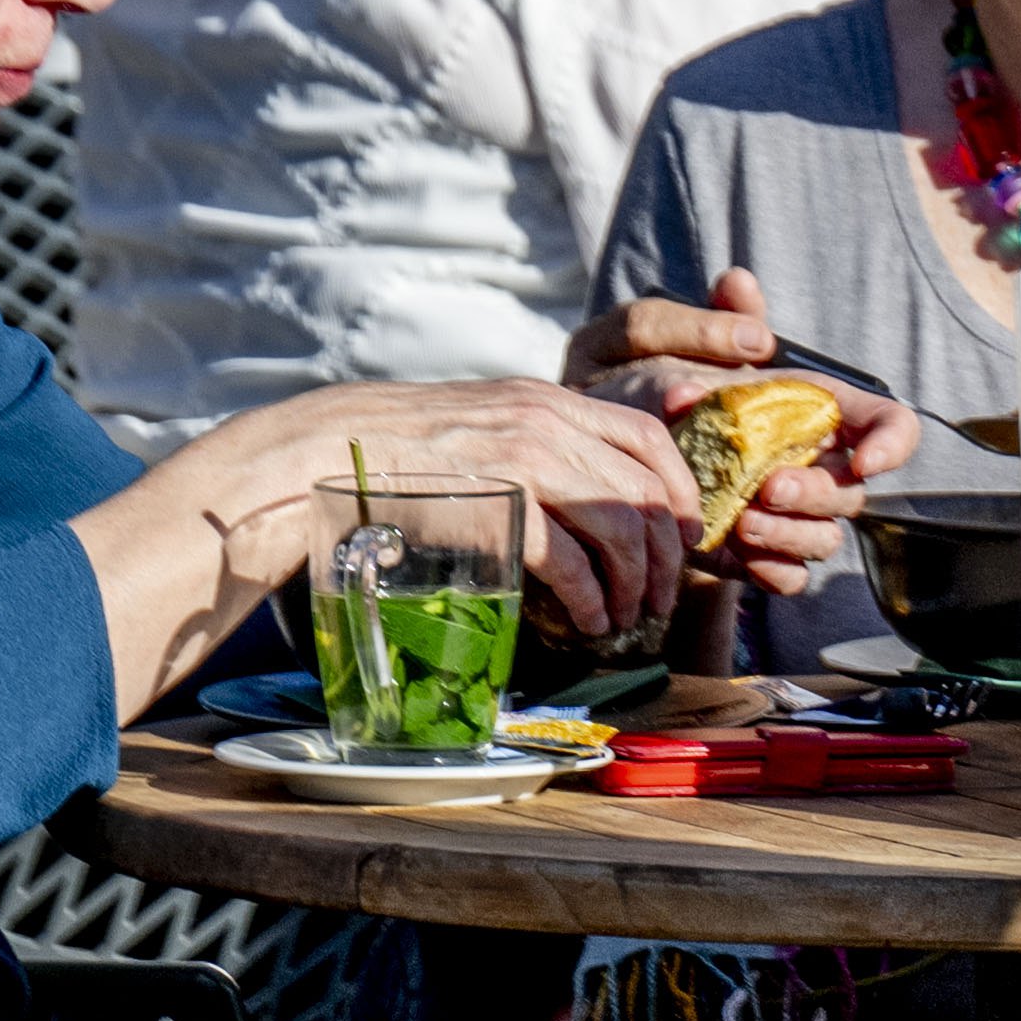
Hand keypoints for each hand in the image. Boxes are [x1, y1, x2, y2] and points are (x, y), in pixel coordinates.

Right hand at [231, 378, 710, 637]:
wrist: (335, 448)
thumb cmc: (408, 447)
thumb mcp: (490, 422)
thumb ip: (543, 442)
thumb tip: (590, 492)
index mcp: (552, 400)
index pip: (649, 436)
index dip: (680, 488)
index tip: (685, 532)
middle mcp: (549, 425)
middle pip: (644, 491)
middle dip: (663, 551)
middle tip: (659, 593)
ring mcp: (526, 464)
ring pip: (619, 527)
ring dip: (633, 581)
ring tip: (627, 615)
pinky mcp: (499, 508)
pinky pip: (570, 560)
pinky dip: (590, 596)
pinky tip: (589, 620)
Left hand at [561, 297, 925, 584]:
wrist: (585, 456)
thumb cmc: (626, 388)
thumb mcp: (651, 341)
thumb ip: (701, 312)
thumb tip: (737, 285)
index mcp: (807, 408)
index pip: (887, 424)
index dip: (892, 441)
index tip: (863, 458)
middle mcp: (806, 462)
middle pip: (854, 490)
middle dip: (819, 493)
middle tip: (769, 487)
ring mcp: (781, 514)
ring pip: (824, 539)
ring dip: (793, 535)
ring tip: (742, 523)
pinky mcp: (751, 554)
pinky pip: (788, 577)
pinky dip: (773, 571)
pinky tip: (736, 554)